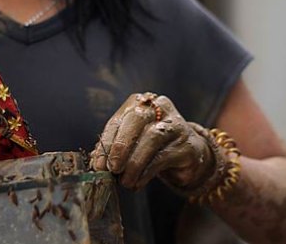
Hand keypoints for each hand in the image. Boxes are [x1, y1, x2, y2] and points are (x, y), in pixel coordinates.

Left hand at [90, 92, 213, 190]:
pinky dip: (147, 171)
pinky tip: (138, 182)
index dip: (107, 142)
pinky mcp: (188, 144)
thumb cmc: (154, 146)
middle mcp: (159, 108)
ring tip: (125, 180)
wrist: (189, 155)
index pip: (119, 120)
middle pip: (136, 121)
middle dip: (121, 146)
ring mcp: (177, 124)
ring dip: (134, 163)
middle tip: (112, 168)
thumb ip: (115, 147)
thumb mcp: (133, 142)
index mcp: (140, 103)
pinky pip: (164, 156)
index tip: (98, 164)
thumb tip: (96, 161)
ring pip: (151, 139)